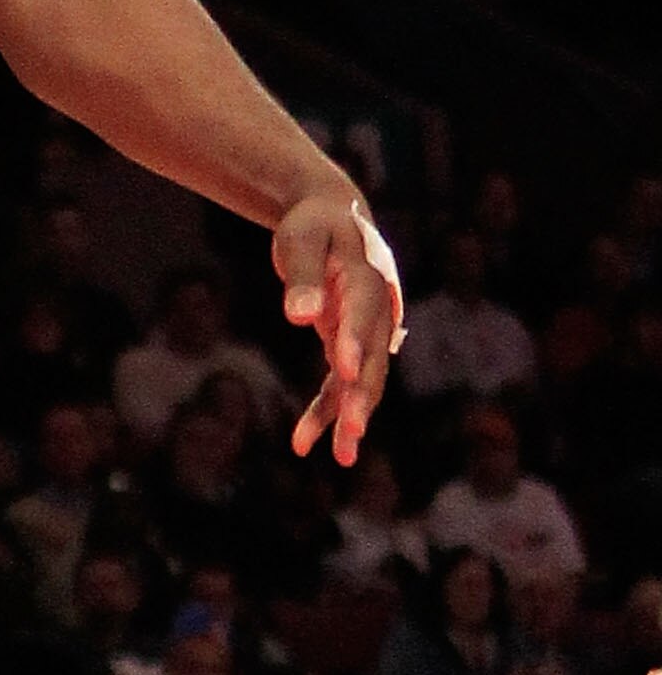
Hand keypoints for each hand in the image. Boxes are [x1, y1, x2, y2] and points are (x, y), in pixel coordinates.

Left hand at [274, 182, 402, 464]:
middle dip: (361, 396)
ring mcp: (364, 330)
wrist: (331, 216)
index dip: (355, 343)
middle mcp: (374, 310)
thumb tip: (299, 318)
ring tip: (341, 457)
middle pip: (372, 357)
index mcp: (367, 277)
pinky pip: (340, 384)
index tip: (344, 371)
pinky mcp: (347, 343)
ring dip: (350, 416)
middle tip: (352, 431)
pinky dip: (325, 411)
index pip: (362, 314)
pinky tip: (304, 442)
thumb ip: (301, 275)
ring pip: (362, 381)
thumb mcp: (301, 238)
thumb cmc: (313, 224)